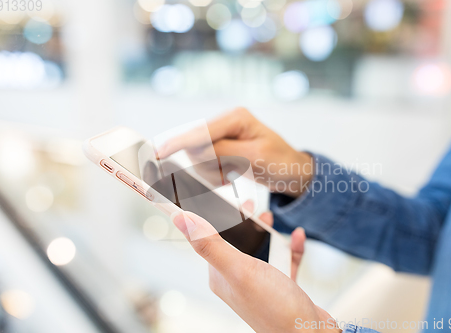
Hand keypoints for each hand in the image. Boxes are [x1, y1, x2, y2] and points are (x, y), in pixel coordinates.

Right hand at [157, 108, 312, 197]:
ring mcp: (221, 136)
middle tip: (231, 173)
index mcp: (236, 117)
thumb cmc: (282, 162)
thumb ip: (224, 152)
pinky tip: (231, 174)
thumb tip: (196, 150)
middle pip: (196, 146)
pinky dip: (215, 175)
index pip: (201, 131)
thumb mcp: (256, 158)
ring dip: (213, 172)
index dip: (178, 142)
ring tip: (235, 173)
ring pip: (198, 159)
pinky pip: (204, 166)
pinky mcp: (219, 149)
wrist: (292, 172)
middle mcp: (226, 123)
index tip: (157, 152)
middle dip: (209, 165)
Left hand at [171, 210, 340, 332]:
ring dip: (266, 231)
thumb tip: (180, 218)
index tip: (218, 196)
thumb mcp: (240, 270)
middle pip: (236, 240)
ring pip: (260, 248)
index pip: (210, 238)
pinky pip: (283, 259)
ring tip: (271, 217)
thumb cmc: (275, 307)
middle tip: (251, 203)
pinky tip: (297, 237)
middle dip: (243, 220)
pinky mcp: (281, 286)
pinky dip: (289, 247)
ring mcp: (260, 283)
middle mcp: (237, 279)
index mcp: (221, 275)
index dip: (214, 216)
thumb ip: (211, 244)